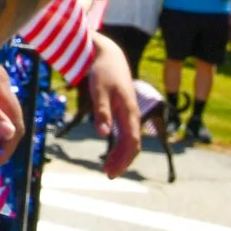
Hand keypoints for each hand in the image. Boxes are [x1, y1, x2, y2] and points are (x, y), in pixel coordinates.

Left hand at [81, 33, 141, 177]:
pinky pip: (125, 134)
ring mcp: (129, 113)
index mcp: (129, 112)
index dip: (123, 159)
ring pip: (129, 141)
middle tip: (108, 175)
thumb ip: (102, 112)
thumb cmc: (103, 71)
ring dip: (120, 155)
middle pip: (132, 145)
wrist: (109, 54)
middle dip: (122, 162)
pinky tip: (110, 151)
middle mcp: (132, 115)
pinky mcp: (123, 111)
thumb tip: (102, 135)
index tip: (111, 172)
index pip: (131, 142)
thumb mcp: (99, 90)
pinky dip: (119, 146)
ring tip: (107, 168)